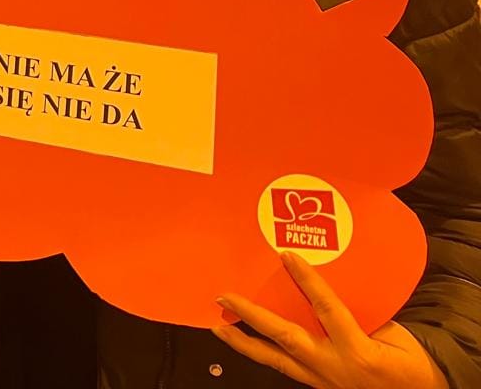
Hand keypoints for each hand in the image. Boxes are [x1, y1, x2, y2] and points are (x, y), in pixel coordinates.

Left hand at [213, 250, 447, 387]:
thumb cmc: (413, 365)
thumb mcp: (393, 336)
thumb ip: (360, 316)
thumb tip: (323, 295)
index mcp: (358, 350)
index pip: (327, 308)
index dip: (307, 280)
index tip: (287, 255)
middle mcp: (333, 367)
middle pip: (285, 337)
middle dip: (252, 316)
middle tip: (225, 297)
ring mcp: (322, 381)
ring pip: (275, 360)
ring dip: (244, 342)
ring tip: (218, 326)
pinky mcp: (318, 388)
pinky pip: (285, 370)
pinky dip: (264, 356)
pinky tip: (246, 345)